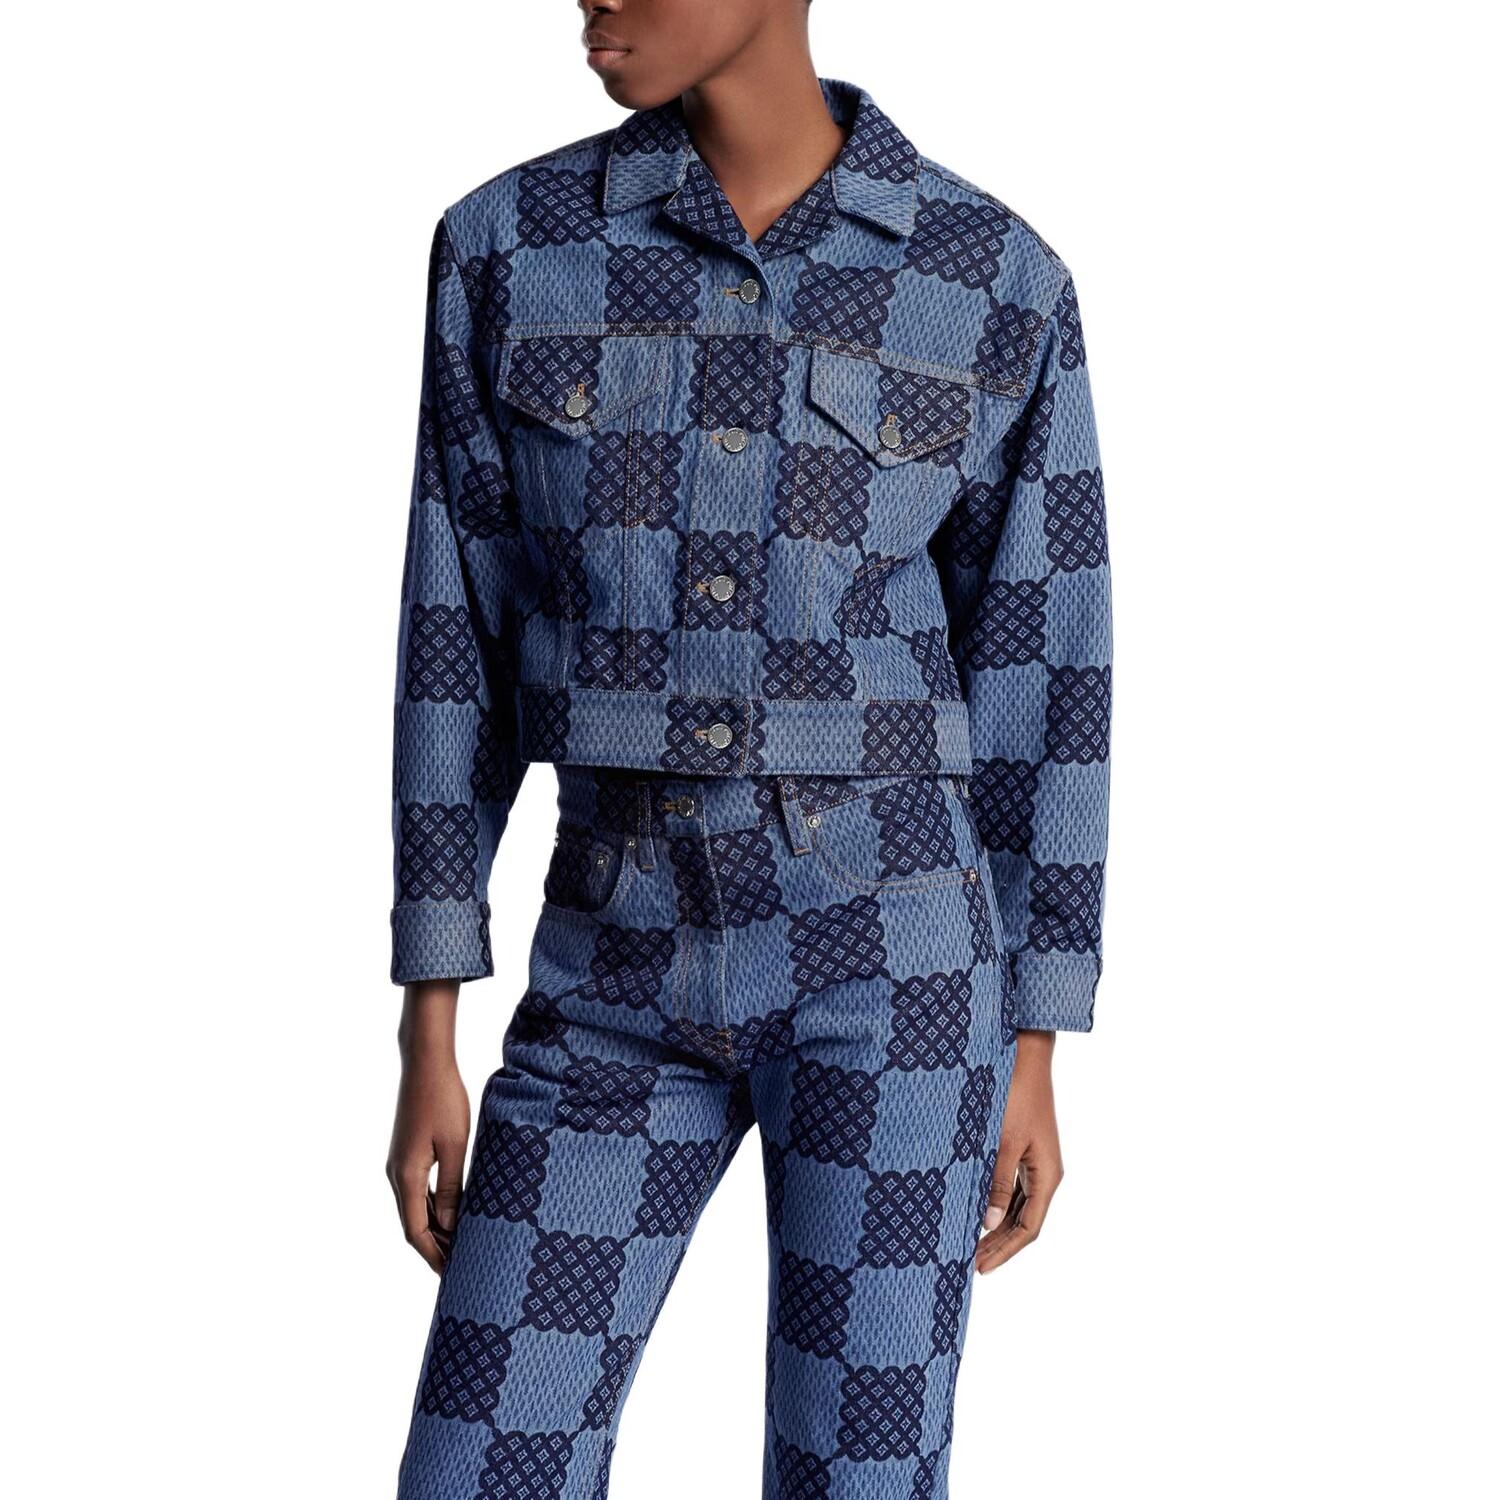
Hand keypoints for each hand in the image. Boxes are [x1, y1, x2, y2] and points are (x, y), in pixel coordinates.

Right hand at [386, 980, 468, 1272]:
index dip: (433, 1257)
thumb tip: (450, 1226)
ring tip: (460, 1247)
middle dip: (434, 1249)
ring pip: (415, 1208)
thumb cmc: (444, 1100)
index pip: (416, 1232)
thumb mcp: (455, 1146)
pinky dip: (433, 1208)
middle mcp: (397, 1174)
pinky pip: (418, 1191)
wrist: (425, 1063)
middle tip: (460, 1270)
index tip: (451, 1277)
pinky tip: (453, 1213)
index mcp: (406, 1177)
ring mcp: (400, 1164)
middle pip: (413, 1225)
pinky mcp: (407, 1153)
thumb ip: (452, 1188)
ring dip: (435, 1229)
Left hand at [976, 1029, 1062, 1273]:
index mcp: (1047, 1176)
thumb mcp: (1004, 1141)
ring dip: (997, 1228)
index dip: (1005, 1251)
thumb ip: (997, 1182)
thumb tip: (990, 1222)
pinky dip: (997, 1205)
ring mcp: (1036, 1162)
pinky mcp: (1024, 1149)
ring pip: (1018, 1207)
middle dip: (999, 1245)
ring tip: (971, 1246)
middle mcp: (1045, 1173)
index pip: (1029, 1229)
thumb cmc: (1015, 1094)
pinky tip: (978, 1212)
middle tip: (971, 1265)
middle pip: (1024, 1222)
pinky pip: (1012, 1188)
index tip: (979, 1268)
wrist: (1025, 1055)